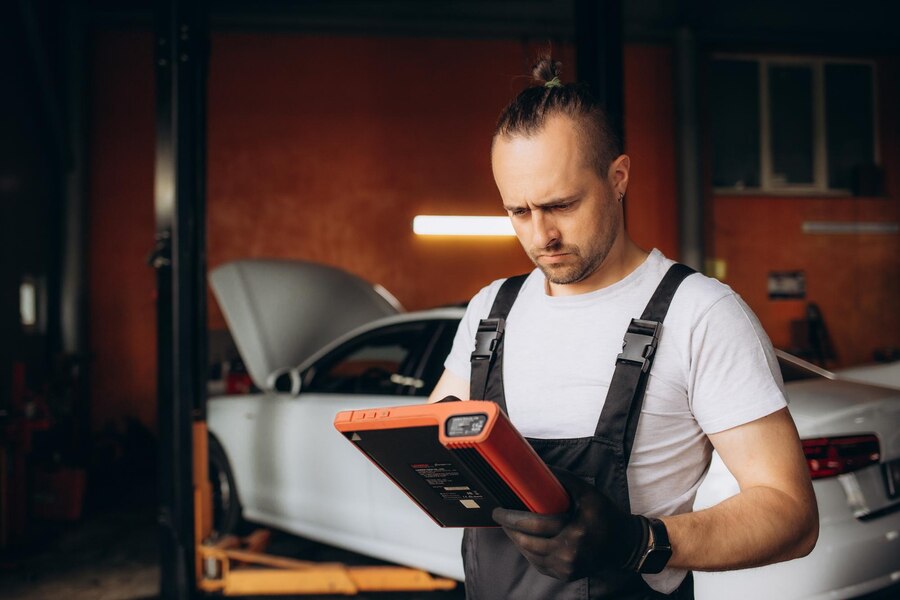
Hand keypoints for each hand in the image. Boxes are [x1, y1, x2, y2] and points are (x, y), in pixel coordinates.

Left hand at [491, 470, 645, 580]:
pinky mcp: (565, 575)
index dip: (512, 517)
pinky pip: (538, 564)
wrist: (624, 545)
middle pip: (528, 542)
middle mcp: (570, 555)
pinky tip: (522, 539)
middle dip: (509, 529)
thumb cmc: (605, 515)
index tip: (499, 510)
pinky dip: (528, 551)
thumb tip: (535, 467)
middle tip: (499, 516)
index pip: (535, 525)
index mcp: (576, 533)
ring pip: (530, 555)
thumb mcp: (588, 493)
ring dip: (516, 540)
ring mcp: (567, 568)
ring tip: (508, 526)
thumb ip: (563, 479)